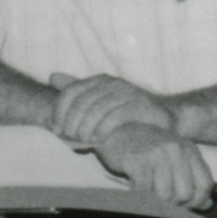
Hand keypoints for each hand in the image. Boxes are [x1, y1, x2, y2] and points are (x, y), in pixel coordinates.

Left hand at [50, 73, 176, 150]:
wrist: (163, 117)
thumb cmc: (127, 110)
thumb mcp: (100, 98)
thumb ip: (78, 89)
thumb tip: (52, 76)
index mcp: (99, 80)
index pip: (70, 92)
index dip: (59, 111)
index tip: (55, 129)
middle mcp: (112, 83)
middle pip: (81, 103)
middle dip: (71, 123)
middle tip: (69, 138)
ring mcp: (127, 93)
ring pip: (97, 110)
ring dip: (85, 128)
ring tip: (83, 141)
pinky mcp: (140, 106)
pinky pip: (116, 117)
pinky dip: (103, 130)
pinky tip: (99, 140)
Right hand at [93, 122, 216, 210]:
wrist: (116, 129)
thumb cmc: (146, 149)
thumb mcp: (173, 160)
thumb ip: (191, 181)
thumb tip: (206, 205)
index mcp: (189, 150)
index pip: (205, 183)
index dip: (197, 201)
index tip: (185, 206)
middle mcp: (176, 150)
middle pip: (185, 193)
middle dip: (175, 205)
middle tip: (162, 204)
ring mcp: (157, 154)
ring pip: (165, 195)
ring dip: (156, 203)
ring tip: (148, 198)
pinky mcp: (137, 160)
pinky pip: (145, 191)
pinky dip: (140, 197)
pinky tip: (135, 192)